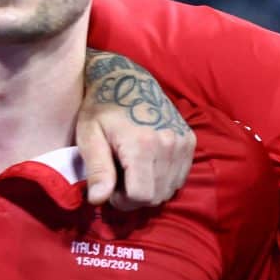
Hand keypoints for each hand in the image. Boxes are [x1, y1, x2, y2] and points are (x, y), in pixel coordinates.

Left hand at [77, 51, 194, 208]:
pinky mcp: (190, 141)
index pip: (141, 196)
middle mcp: (169, 146)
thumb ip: (97, 170)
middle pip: (157, 196)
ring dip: (150, 190)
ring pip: (170, 189)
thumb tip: (98, 200)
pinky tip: (148, 167)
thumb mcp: (89, 136)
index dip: (122, 200)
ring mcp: (183, 143)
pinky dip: (164, 180)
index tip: (109, 189)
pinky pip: (180, 177)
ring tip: (133, 174)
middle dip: (136, 198)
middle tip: (119, 182)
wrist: (128, 79)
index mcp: (142, 145)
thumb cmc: (101, 108)